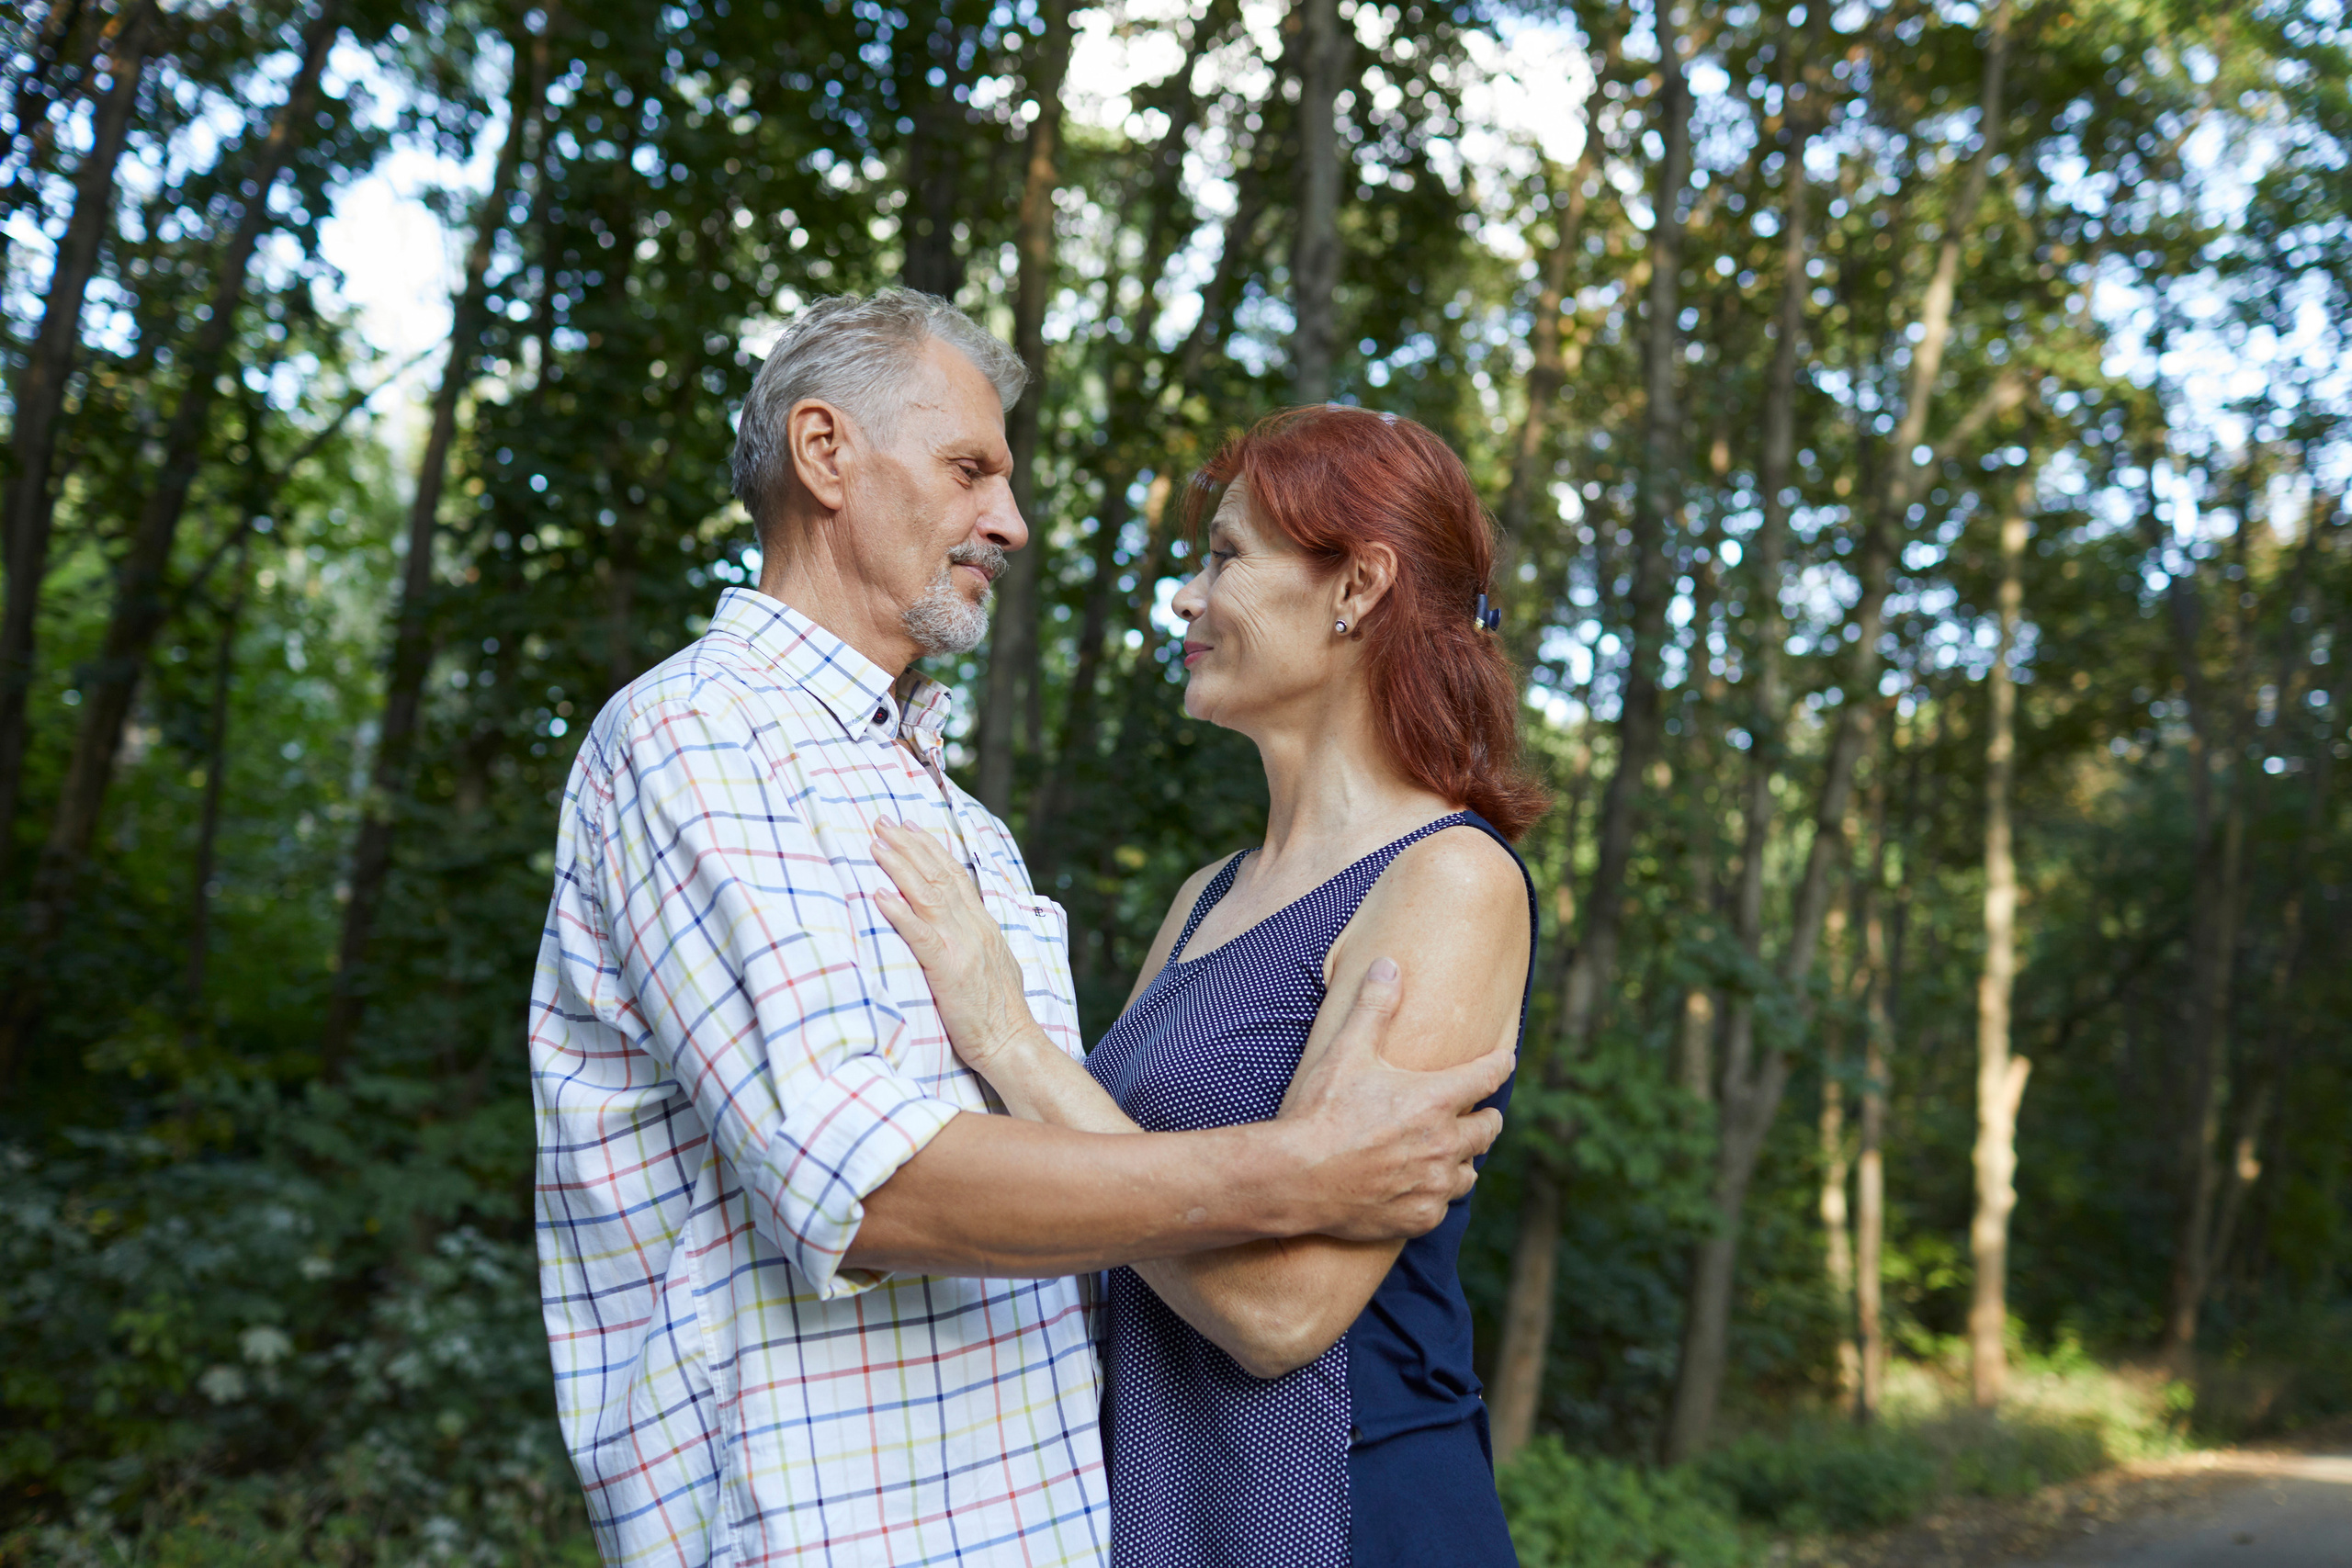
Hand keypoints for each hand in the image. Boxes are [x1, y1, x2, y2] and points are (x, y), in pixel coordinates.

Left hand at [871, 821, 1040, 1075]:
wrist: (1012, 1042)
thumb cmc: (998, 1012)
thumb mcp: (994, 964)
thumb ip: (975, 939)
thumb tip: (961, 923)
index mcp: (984, 926)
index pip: (956, 875)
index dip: (930, 848)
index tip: (908, 827)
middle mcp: (974, 928)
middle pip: (939, 876)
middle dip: (909, 845)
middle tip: (882, 822)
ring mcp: (962, 947)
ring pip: (928, 895)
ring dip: (900, 866)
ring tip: (876, 845)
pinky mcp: (948, 969)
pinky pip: (920, 934)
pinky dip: (899, 912)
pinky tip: (880, 895)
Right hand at [1277, 958, 1512, 1240]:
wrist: (1296, 1177)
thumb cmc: (1322, 1112)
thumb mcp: (1346, 1051)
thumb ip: (1373, 1007)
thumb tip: (1388, 964)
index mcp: (1435, 1099)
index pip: (1489, 1076)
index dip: (1500, 1063)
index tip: (1505, 1057)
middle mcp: (1445, 1143)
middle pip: (1489, 1128)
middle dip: (1484, 1117)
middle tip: (1475, 1112)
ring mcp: (1434, 1184)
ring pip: (1470, 1172)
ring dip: (1462, 1159)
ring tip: (1447, 1152)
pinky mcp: (1418, 1216)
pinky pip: (1443, 1205)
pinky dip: (1436, 1194)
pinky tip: (1421, 1186)